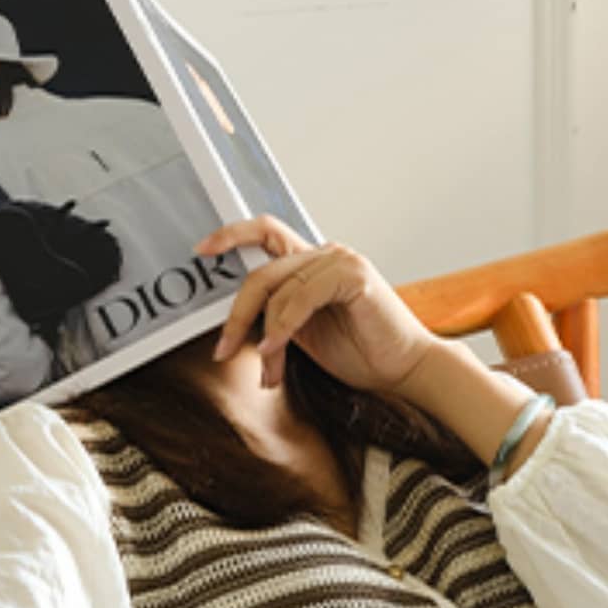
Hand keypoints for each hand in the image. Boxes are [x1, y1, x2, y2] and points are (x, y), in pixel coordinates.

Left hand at [199, 215, 440, 393]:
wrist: (405, 372)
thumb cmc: (363, 355)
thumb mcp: (305, 335)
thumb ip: (277, 319)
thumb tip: (239, 327)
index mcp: (313, 264)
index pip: (265, 234)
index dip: (231, 236)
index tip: (202, 250)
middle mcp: (325, 255)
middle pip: (262, 272)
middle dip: (237, 315)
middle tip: (225, 349)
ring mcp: (340, 261)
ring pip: (278, 289)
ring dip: (266, 335)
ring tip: (270, 369)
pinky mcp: (353, 275)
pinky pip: (302, 296)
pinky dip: (284, 326)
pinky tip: (277, 350)